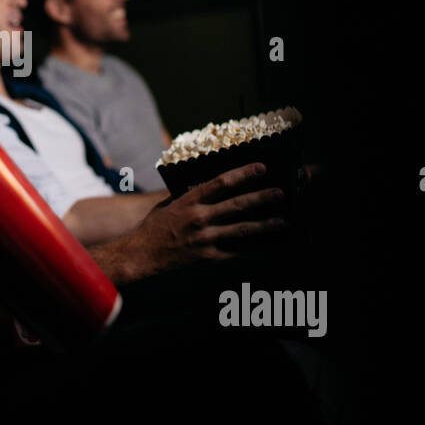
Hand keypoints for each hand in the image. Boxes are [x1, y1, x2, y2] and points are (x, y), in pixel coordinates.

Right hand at [127, 162, 286, 277]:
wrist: (142, 255)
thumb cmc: (154, 227)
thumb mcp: (169, 204)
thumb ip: (190, 196)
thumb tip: (211, 187)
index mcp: (189, 200)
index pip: (221, 182)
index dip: (243, 174)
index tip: (261, 168)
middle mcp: (199, 217)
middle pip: (237, 205)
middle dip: (262, 198)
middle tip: (280, 193)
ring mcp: (205, 238)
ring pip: (241, 229)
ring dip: (265, 225)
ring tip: (283, 222)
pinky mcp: (208, 256)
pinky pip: (236, 251)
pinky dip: (253, 248)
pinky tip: (268, 245)